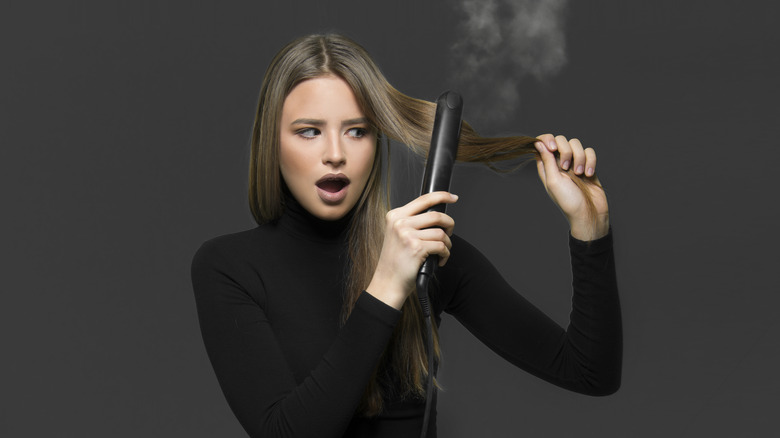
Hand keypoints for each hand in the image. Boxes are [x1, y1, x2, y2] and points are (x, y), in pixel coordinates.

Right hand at [365, 191, 457, 308]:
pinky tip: (439, 260)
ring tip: (442, 252)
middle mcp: (400, 222)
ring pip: (441, 233)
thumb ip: (412, 222)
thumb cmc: (395, 262)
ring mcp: (407, 234)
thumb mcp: (397, 235)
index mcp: (395, 215)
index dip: (442, 195)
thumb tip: (437, 216)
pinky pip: (442, 246)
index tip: (453, 197)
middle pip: (436, 215)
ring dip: (448, 244)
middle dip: (449, 224)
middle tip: (449, 233)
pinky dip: (445, 255)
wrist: (387, 282)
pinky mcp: (416, 248)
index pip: (423, 199)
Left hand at [534, 134, 608, 240]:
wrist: (589, 213)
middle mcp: (559, 163)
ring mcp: (574, 163)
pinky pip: (589, 151)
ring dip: (580, 157)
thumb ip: (547, 161)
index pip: (543, 143)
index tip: (553, 148)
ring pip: (576, 144)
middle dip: (566, 150)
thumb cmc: (569, 201)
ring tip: (579, 173)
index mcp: (546, 167)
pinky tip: (589, 174)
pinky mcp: (587, 164)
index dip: (547, 140)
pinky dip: (590, 161)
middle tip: (567, 167)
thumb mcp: (554, 181)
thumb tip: (538, 143)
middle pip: (561, 140)